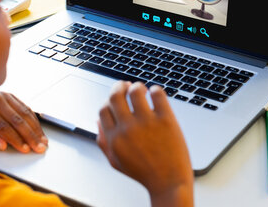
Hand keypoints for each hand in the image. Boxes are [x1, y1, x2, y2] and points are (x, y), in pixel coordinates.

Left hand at [0, 91, 47, 153]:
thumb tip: (1, 145)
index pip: (3, 127)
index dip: (16, 139)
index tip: (25, 150)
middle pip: (17, 120)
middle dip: (30, 136)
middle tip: (39, 148)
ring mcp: (4, 95)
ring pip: (24, 113)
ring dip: (35, 129)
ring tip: (43, 141)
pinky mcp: (11, 95)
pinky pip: (25, 108)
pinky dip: (34, 121)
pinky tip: (38, 130)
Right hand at [98, 82, 192, 206]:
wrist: (169, 183)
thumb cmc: (145, 173)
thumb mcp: (117, 161)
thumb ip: (103, 141)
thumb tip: (98, 121)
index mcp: (114, 138)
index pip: (103, 109)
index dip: (108, 101)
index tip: (116, 98)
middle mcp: (128, 128)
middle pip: (115, 95)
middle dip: (118, 86)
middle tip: (125, 85)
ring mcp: (147, 122)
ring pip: (136, 90)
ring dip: (137, 86)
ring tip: (142, 90)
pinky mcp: (166, 119)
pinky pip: (158, 93)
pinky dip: (155, 90)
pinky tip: (156, 95)